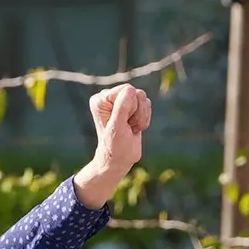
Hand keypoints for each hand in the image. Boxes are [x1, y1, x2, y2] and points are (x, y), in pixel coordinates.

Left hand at [74, 83, 151, 207]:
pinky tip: (135, 128)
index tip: (122, 123)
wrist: (120, 159)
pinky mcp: (131, 106)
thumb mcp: (117, 127)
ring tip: (131, 128)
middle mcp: (109, 97)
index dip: (130, 108)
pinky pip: (147, 104)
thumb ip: (122, 107)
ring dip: (141, 116)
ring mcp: (120, 101)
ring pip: (143, 99)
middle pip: (136, 93)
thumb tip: (131, 89)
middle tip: (127, 126)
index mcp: (100, 99)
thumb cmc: (115, 146)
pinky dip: (145, 118)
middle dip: (137, 112)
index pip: (126, 91)